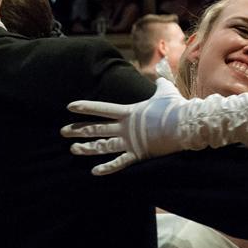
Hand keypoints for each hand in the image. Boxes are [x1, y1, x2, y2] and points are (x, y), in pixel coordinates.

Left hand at [61, 78, 185, 175]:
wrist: (185, 125)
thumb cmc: (175, 108)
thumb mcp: (165, 92)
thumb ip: (159, 83)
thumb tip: (160, 76)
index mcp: (129, 112)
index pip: (101, 109)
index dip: (85, 107)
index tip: (69, 107)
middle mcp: (125, 128)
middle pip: (97, 129)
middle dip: (78, 130)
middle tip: (62, 132)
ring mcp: (130, 142)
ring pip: (103, 146)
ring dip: (87, 148)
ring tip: (73, 149)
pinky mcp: (138, 155)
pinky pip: (120, 163)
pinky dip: (107, 168)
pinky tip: (94, 171)